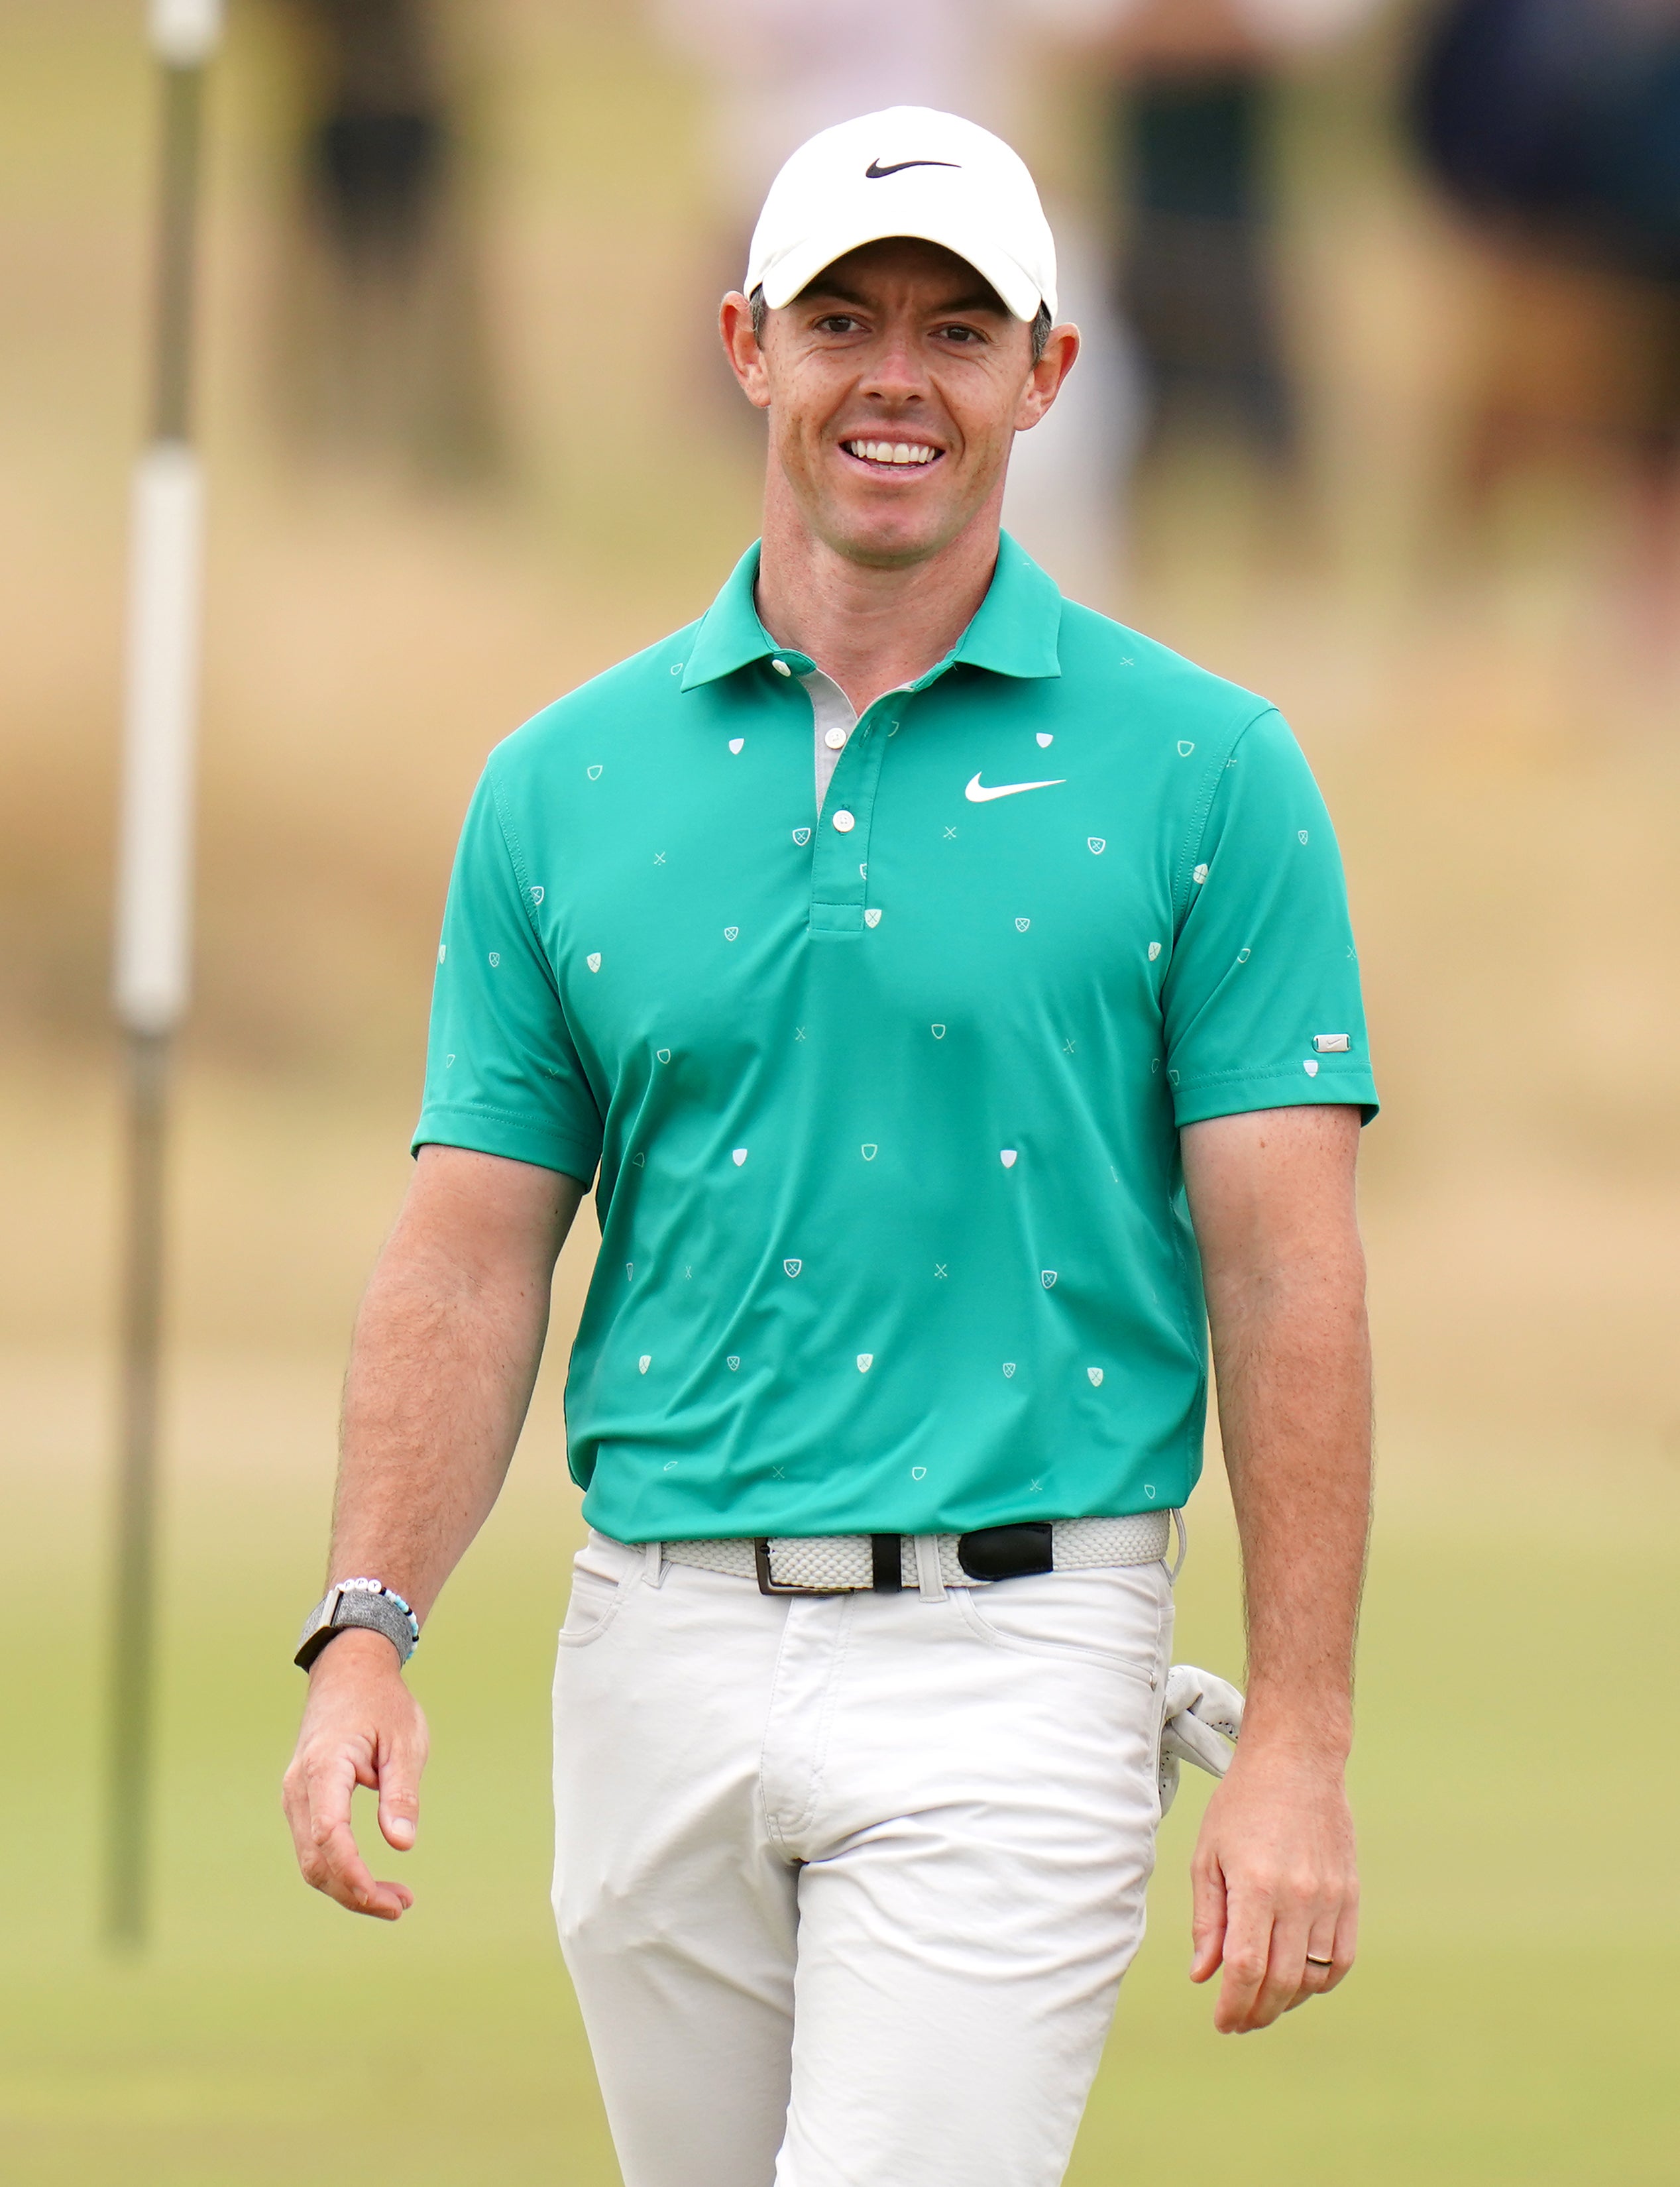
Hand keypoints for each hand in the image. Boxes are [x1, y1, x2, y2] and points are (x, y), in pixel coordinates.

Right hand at [281, 1628, 429, 1918]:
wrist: (348, 1672)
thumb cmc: (381, 1703)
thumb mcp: (404, 1742)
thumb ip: (402, 1793)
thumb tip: (402, 1844)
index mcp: (324, 1768)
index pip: (330, 1836)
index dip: (354, 1876)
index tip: (386, 1900)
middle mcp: (298, 1788)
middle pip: (316, 1861)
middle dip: (355, 1893)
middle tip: (402, 1906)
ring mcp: (295, 1796)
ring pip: (311, 1861)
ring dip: (348, 1887)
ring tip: (396, 1900)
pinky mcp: (302, 1802)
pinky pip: (314, 1847)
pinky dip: (340, 1870)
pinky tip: (371, 1879)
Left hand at [1188, 1739, 1358, 2031]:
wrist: (1297, 1762)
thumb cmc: (1242, 1804)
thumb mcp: (1208, 1855)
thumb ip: (1207, 1919)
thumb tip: (1203, 1974)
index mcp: (1255, 1886)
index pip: (1245, 1969)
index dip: (1233, 2005)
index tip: (1221, 2022)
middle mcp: (1297, 1897)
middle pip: (1281, 1983)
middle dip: (1257, 2013)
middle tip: (1239, 2021)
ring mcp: (1330, 1899)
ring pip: (1313, 1978)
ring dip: (1288, 2001)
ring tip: (1264, 2002)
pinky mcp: (1350, 1896)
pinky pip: (1341, 1959)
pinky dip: (1320, 1981)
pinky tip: (1299, 1982)